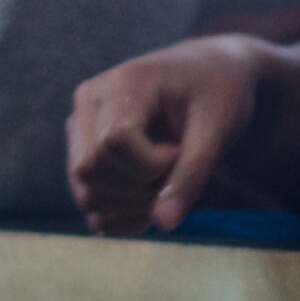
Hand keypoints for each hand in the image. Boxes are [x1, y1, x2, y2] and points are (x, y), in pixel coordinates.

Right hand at [67, 37, 264, 235]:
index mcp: (122, 83)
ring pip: (84, 191)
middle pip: (91, 170)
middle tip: (175, 171)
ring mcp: (81, 125)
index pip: (113, 144)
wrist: (213, 76)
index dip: (151, 166)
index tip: (181, 152)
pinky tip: (150, 201)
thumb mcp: (216, 131)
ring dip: (129, 204)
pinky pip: (86, 200)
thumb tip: (164, 224)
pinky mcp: (83, 148)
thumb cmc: (218, 94)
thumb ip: (191, 175)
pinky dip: (119, 215)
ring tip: (164, 182)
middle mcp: (90, 100)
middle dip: (139, 189)